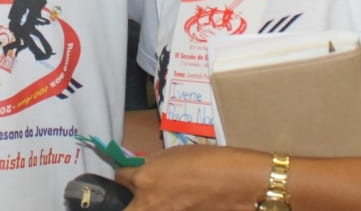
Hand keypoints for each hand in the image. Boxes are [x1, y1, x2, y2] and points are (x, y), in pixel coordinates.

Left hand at [117, 145, 269, 210]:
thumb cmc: (211, 162)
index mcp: (144, 179)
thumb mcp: (176, 154)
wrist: (240, 184)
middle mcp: (149, 204)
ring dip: (152, 205)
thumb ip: (153, 164)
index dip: (126, 174)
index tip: (130, 174)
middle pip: (126, 208)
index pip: (119, 178)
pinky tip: (182, 203)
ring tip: (169, 196)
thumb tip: (143, 168)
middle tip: (142, 194)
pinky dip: (171, 209)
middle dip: (131, 200)